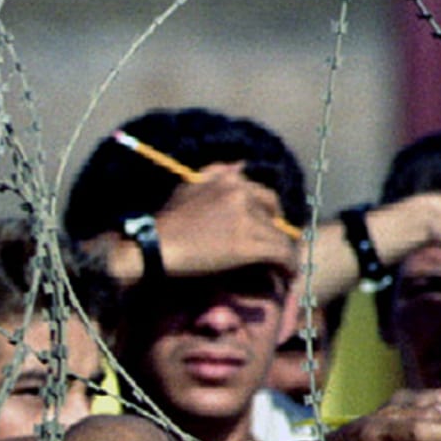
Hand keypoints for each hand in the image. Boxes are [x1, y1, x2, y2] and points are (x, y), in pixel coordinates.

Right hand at [149, 162, 299, 281]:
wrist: (152, 246)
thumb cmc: (165, 221)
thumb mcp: (189, 186)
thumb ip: (215, 174)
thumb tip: (241, 164)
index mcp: (228, 179)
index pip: (261, 194)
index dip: (267, 213)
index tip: (266, 228)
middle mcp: (241, 193)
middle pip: (274, 212)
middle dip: (278, 229)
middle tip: (276, 247)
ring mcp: (245, 218)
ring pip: (279, 235)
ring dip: (284, 252)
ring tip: (285, 267)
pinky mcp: (247, 244)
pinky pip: (280, 254)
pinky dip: (287, 265)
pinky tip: (289, 275)